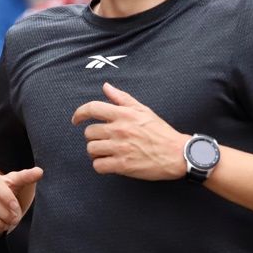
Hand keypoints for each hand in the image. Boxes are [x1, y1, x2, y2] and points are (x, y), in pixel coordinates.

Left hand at [71, 83, 187, 179]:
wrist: (176, 154)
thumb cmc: (161, 132)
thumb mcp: (143, 110)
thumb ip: (122, 98)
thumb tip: (105, 87)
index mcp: (123, 115)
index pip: (92, 108)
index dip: (79, 113)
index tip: (76, 119)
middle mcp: (119, 130)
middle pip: (89, 132)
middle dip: (93, 137)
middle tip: (103, 140)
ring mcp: (120, 148)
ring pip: (91, 149)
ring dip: (96, 152)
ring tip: (107, 152)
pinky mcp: (122, 165)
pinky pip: (98, 165)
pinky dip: (101, 165)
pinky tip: (109, 163)